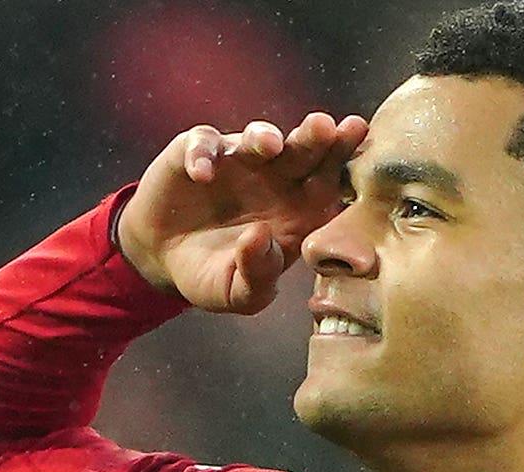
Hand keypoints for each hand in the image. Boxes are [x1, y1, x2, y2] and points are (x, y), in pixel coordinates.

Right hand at [115, 113, 369, 313]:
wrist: (164, 258)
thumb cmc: (213, 275)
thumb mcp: (238, 292)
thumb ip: (258, 274)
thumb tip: (261, 238)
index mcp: (299, 211)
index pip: (329, 185)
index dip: (343, 167)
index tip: (359, 149)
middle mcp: (275, 179)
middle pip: (303, 152)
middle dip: (317, 138)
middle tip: (328, 127)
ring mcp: (237, 161)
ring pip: (257, 138)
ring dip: (264, 137)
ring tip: (270, 145)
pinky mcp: (197, 152)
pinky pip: (202, 145)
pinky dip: (202, 155)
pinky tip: (202, 174)